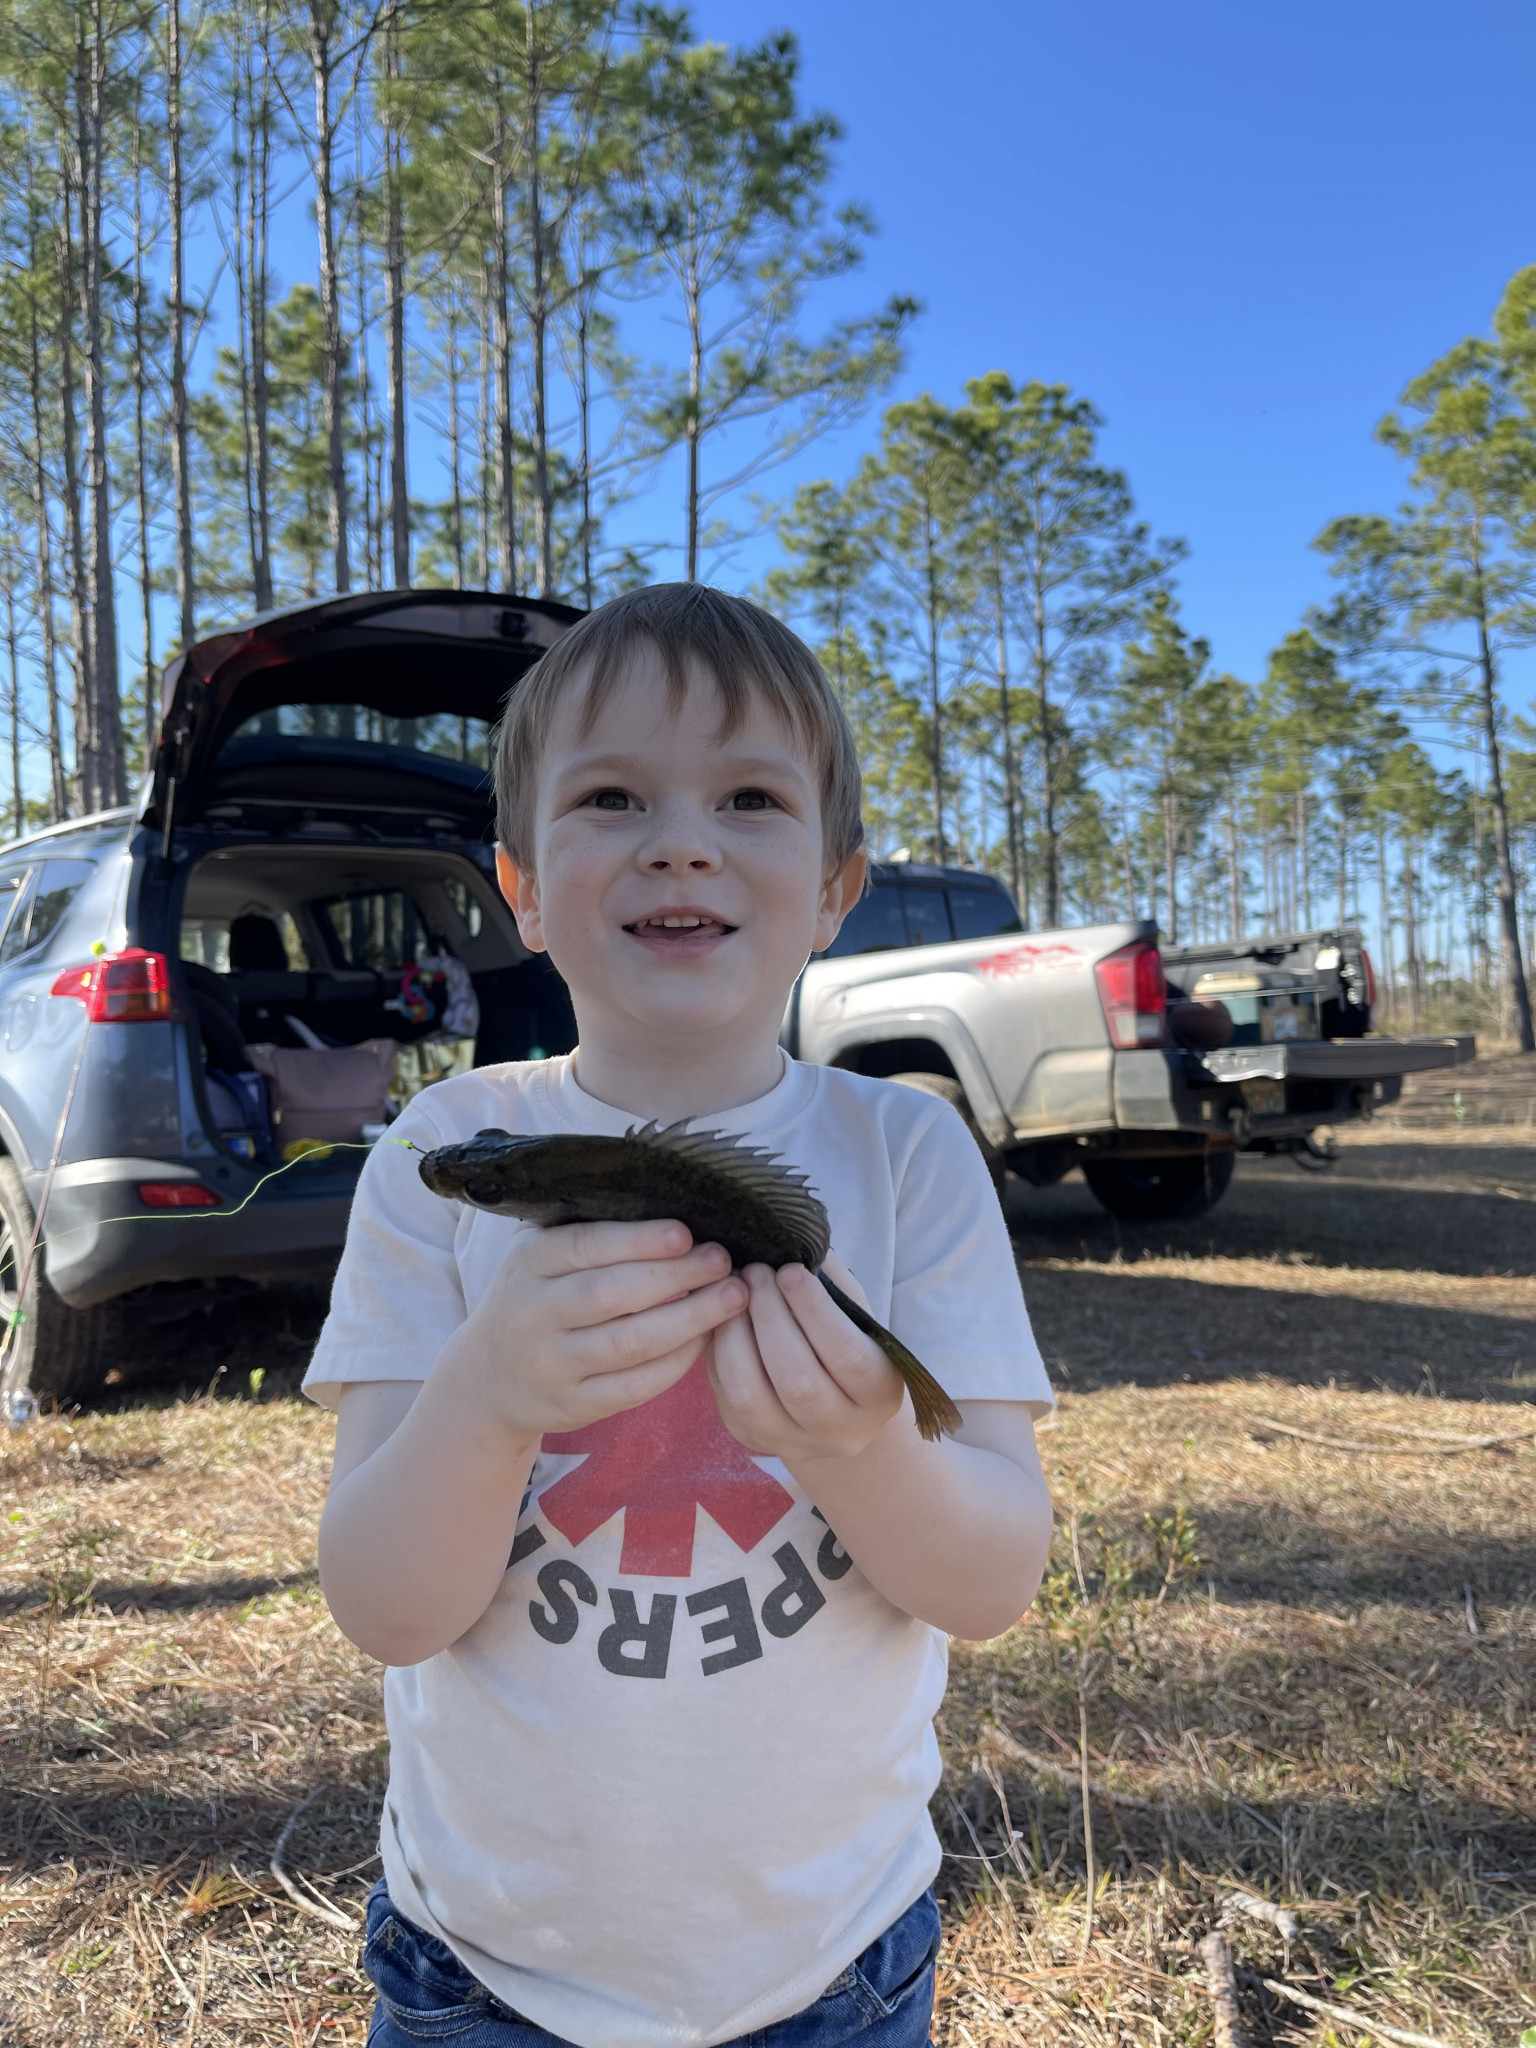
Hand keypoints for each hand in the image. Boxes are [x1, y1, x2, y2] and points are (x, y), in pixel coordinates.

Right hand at [434, 1219, 745, 1442]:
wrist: (487, 1380)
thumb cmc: (535, 1300)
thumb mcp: (539, 1257)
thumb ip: (588, 1234)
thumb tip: (671, 1209)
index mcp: (527, 1263)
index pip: (586, 1246)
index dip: (639, 1240)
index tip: (686, 1234)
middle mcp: (533, 1314)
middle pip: (612, 1294)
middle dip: (676, 1276)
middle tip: (723, 1262)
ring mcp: (551, 1365)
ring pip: (629, 1343)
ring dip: (689, 1320)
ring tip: (732, 1298)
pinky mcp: (571, 1407)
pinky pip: (633, 1387)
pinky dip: (675, 1364)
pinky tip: (704, 1341)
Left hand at [709, 1249, 905, 1463]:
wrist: (833, 1408)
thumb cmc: (847, 1344)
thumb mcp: (856, 1316)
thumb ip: (832, 1283)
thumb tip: (795, 1237)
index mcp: (880, 1394)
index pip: (846, 1355)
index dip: (814, 1311)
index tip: (789, 1271)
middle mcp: (842, 1430)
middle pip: (797, 1379)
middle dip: (769, 1317)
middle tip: (754, 1272)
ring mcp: (795, 1442)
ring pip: (752, 1395)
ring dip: (735, 1335)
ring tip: (732, 1292)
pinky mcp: (754, 1440)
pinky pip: (726, 1398)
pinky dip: (717, 1353)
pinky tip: (720, 1319)